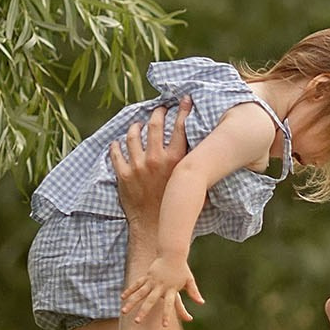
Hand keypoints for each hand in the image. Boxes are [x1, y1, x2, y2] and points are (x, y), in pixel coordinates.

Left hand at [108, 97, 191, 222]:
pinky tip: (117, 143)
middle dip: (158, 113)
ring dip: (135, 127)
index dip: (183, 110)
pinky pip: (116, 154)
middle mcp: (157, 159)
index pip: (181, 127)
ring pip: (133, 136)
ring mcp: (138, 166)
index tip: (184, 100)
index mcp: (177, 161)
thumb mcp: (194, 188)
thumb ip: (199, 172)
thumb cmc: (176, 208)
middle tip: (159, 110)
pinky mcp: (123, 175)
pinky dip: (116, 146)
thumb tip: (212, 161)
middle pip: (156, 125)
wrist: (155, 229)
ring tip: (138, 125)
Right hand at [121, 250, 205, 322]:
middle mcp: (160, 286)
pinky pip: (136, 285)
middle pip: (150, 301)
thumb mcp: (189, 280)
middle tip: (137, 321)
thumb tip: (202, 303)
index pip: (170, 304)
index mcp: (171, 289)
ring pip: (140, 293)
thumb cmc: (182, 269)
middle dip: (143, 311)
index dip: (167, 314)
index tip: (164, 325)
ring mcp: (151, 281)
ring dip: (131, 302)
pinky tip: (122, 297)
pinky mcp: (147, 277)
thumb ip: (194, 292)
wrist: (173, 253)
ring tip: (123, 312)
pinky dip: (129, 291)